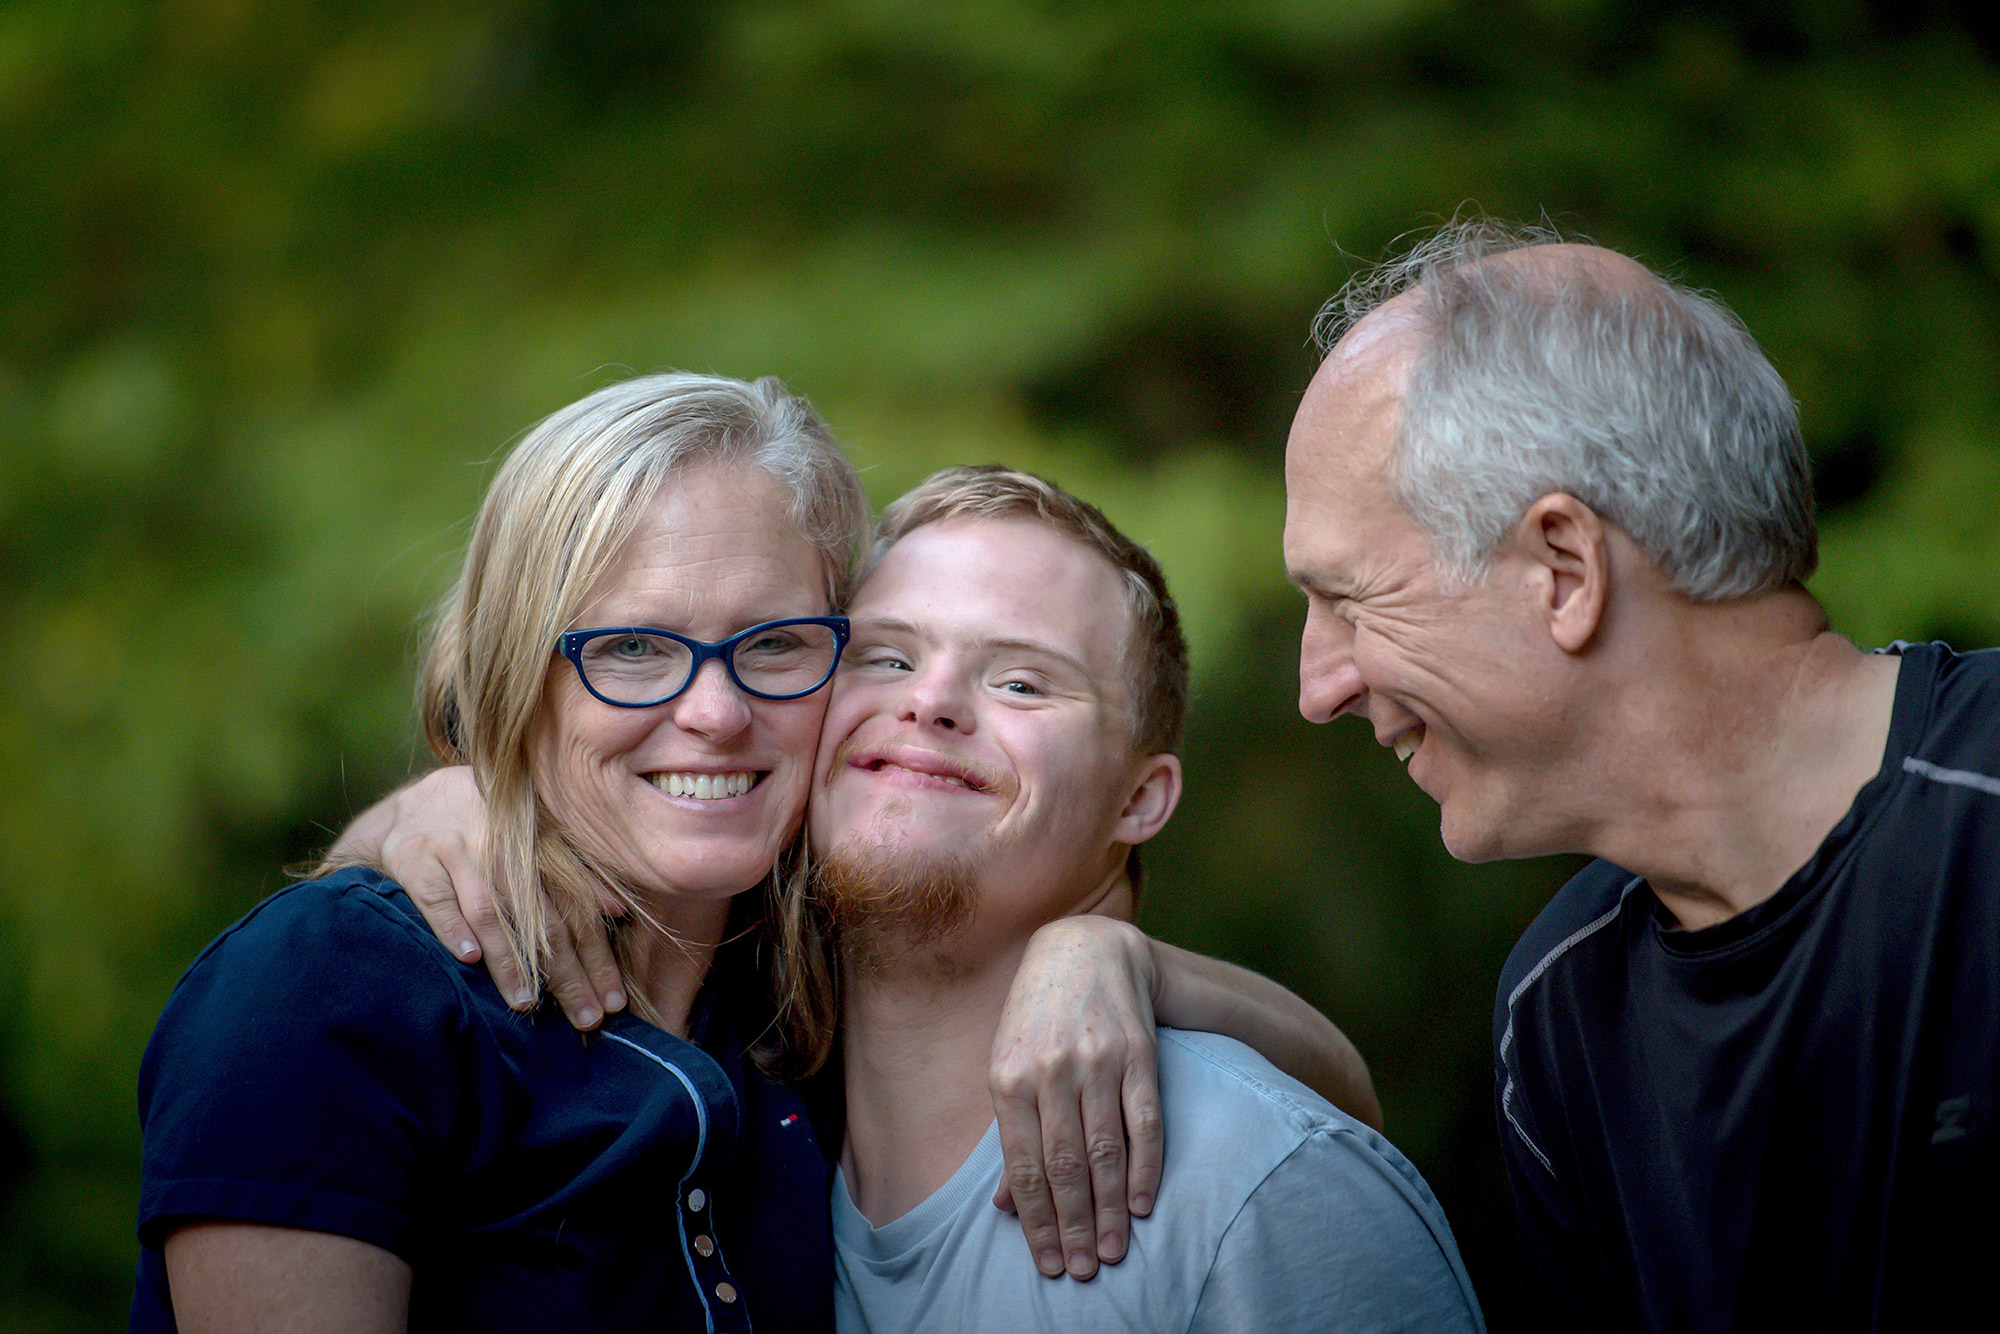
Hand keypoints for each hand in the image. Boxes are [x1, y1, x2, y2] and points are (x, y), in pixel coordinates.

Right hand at [334, 768, 623, 1028]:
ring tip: (526, 1001)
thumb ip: (576, 872)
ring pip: (490, 911)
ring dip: (509, 959)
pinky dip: (453, 928)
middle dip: (566, 973)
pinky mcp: (415, 858)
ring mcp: (457, 849)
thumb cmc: (486, 831)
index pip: (578, 908)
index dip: (598, 956)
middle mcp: (503, 844)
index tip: (613, 1000)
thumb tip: (618, 911)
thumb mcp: (534, 841)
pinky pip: (437, 898)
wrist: (413, 806)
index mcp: (540, 843)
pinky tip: (469, 960)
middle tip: (585, 1017)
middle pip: (542, 917)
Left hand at [988, 916, 1162, 1280]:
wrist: (1084, 950)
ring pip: (1106, 1150)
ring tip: (1114, 1251)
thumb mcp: (1007, 1066)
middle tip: (1085, 1269)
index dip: (1037, 1221)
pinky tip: (1144, 1204)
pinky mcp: (1138, 1054)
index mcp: (1008, 1077)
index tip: (1050, 1262)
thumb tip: (1004, 1206)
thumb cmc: (1036, 1018)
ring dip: (1111, 1209)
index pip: (1024, 1166)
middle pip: (1065, 1166)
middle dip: (1075, 1225)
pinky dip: (1146, 1167)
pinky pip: (1145, 1121)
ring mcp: (1097, 1061)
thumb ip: (1010, 1134)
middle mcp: (1051, 1070)